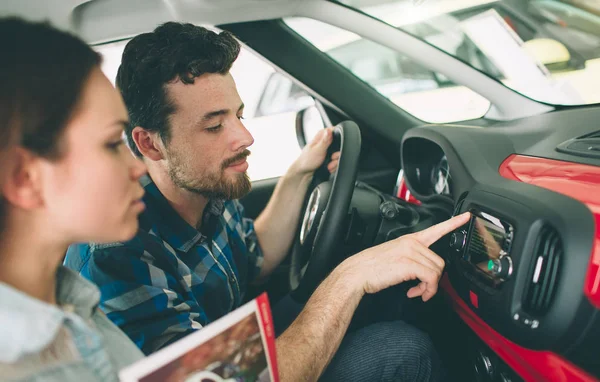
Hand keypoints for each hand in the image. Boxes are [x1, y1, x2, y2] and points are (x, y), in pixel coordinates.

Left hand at [290, 127, 339, 176]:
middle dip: (337, 154)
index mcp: (320, 138)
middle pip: (338, 145)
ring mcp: (326, 152)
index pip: (332, 130)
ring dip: (335, 162)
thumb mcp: (317, 150)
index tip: (337, 145)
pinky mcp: (327, 159)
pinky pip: (336, 162)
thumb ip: (325, 140)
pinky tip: (329, 168)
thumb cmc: (306, 161)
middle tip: (332, 158)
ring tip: (329, 165)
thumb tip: (329, 130)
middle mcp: (324, 144)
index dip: (337, 137)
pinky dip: (334, 166)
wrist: (303, 174)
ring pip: (338, 155)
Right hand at [343, 212, 470, 300]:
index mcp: (410, 239)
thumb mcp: (395, 256)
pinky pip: (430, 279)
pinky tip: (415, 293)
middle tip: (422, 289)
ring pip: (436, 272)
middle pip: (439, 261)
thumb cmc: (372, 267)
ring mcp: (411, 252)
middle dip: (434, 280)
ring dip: (429, 287)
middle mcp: (412, 243)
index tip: (466, 217)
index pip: (436, 229)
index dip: (453, 223)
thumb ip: (412, 258)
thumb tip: (424, 272)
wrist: (358, 272)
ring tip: (418, 292)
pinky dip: (426, 290)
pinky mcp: (409, 264)